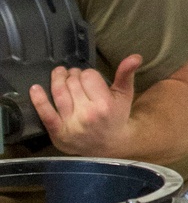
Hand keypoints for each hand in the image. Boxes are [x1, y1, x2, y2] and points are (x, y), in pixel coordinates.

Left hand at [28, 55, 142, 157]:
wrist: (110, 146)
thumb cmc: (117, 117)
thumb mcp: (125, 95)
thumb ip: (126, 74)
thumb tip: (135, 56)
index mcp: (105, 104)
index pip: (89, 75)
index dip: (89, 75)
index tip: (91, 80)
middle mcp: (88, 114)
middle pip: (73, 81)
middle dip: (73, 76)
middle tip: (76, 78)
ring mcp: (72, 124)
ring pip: (59, 92)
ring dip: (58, 79)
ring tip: (60, 75)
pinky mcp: (59, 133)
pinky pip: (46, 114)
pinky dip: (39, 100)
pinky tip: (35, 88)